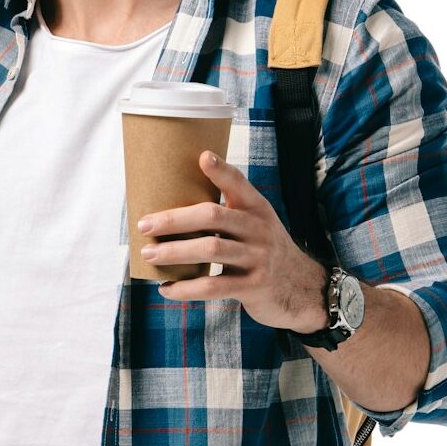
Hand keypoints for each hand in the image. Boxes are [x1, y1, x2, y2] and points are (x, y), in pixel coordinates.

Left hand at [137, 150, 329, 332]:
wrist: (301, 288)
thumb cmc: (263, 250)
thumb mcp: (256, 224)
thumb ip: (227, 213)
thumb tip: (172, 208)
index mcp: (257, 208)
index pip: (239, 183)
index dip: (221, 171)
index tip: (202, 157)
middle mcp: (259, 229)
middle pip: (212, 216)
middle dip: (175, 219)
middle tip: (144, 225)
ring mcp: (258, 258)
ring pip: (209, 250)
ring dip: (174, 252)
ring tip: (149, 255)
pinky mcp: (253, 287)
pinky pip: (213, 287)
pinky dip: (185, 288)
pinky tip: (166, 288)